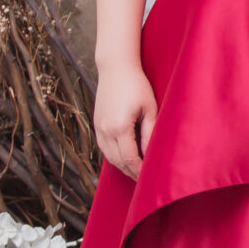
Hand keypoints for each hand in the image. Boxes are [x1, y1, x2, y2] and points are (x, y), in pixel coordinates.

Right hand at [95, 64, 157, 180]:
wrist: (115, 67)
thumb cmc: (137, 85)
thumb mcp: (150, 109)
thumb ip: (150, 133)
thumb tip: (152, 154)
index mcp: (119, 128)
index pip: (130, 159)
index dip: (140, 171)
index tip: (150, 177)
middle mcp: (105, 131)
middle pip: (118, 162)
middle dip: (132, 172)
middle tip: (145, 180)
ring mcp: (98, 127)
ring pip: (109, 157)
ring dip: (122, 166)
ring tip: (136, 171)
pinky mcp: (96, 123)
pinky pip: (104, 147)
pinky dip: (114, 156)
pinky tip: (125, 157)